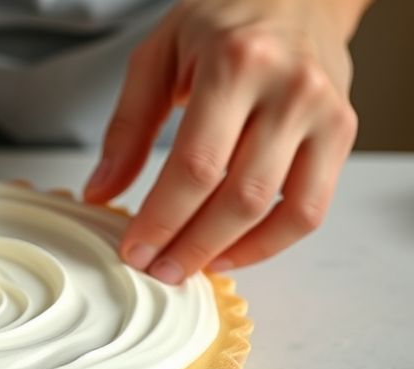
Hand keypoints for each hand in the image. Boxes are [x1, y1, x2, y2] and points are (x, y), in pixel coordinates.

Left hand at [84, 0, 367, 283]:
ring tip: (189, 267)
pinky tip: (231, 252)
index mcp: (237, 63)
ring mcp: (324, 113)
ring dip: (228, 252)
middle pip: (238, 196)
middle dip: (190, 245)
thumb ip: (127, 126)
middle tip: (157, 269)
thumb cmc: (223, 19)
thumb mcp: (158, 54)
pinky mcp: (342, 132)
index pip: (196, 166)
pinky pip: (310, 209)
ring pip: (278, 210)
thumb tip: (100, 192)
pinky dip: (270, 243)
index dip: (162, 218)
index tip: (134, 248)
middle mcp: (290, 89)